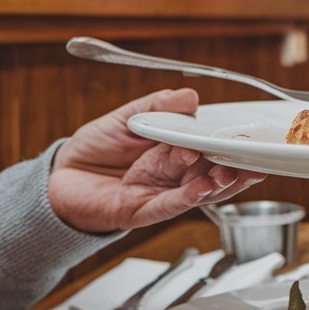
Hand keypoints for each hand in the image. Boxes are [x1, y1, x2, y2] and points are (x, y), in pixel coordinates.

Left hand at [48, 89, 264, 232]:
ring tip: (232, 170)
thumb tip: (191, 98)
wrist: (58, 178)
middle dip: (233, 163)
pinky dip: (189, 196)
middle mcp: (173, 175)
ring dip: (218, 182)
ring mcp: (161, 194)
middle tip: (249, 154)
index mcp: (174, 152)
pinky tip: (203, 186)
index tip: (250, 135)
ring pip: (198, 189)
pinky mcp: (143, 211)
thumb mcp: (127, 118)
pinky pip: (171, 205)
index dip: (230, 142)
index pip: (209, 147)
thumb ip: (158, 107)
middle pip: (211, 170)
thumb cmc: (94, 149)